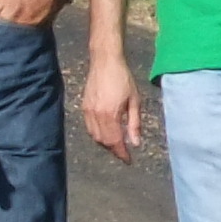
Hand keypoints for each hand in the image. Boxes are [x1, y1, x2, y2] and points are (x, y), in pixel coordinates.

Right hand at [83, 41, 143, 158]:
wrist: (105, 61)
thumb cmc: (123, 78)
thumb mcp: (135, 101)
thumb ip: (134, 124)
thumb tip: (135, 143)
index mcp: (110, 114)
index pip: (115, 141)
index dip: (122, 153)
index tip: (129, 160)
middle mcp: (96, 115)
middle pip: (104, 141)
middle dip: (114, 150)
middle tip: (124, 153)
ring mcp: (88, 111)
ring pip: (95, 136)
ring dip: (106, 144)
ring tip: (117, 144)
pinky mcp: (84, 107)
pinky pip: (90, 128)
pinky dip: (97, 135)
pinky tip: (106, 133)